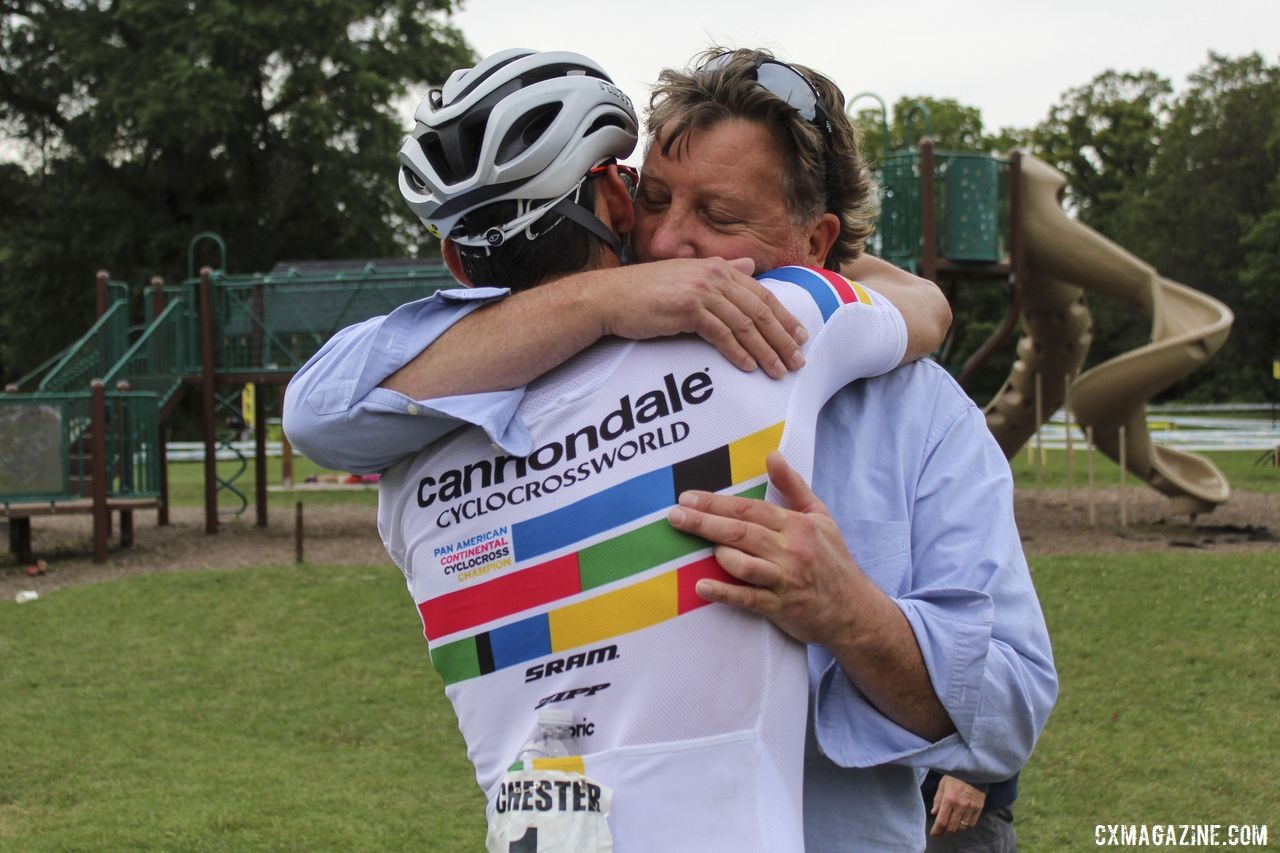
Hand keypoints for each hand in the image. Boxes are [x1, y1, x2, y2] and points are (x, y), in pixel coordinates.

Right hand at [585, 257, 807, 378]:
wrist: (609, 297)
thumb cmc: (646, 293)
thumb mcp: (688, 277)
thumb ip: (721, 273)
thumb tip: (749, 267)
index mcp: (718, 267)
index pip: (761, 294)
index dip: (784, 317)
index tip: (800, 337)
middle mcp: (714, 274)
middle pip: (759, 310)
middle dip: (782, 338)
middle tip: (798, 361)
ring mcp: (701, 290)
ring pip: (745, 324)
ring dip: (766, 351)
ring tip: (779, 371)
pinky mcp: (688, 308)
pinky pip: (721, 334)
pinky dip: (738, 352)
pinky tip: (749, 367)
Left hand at [665, 451, 858, 645]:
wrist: (854, 609)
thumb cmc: (832, 560)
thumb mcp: (819, 517)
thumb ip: (793, 486)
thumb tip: (772, 455)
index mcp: (796, 525)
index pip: (749, 509)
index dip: (716, 503)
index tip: (688, 498)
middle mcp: (790, 550)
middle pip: (741, 531)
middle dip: (704, 522)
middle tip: (675, 516)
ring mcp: (785, 579)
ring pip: (744, 563)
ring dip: (718, 555)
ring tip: (697, 549)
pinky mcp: (781, 607)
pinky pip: (748, 598)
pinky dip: (724, 592)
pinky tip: (701, 587)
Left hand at [930, 775, 986, 836]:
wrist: (974, 770)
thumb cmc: (955, 776)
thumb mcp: (943, 784)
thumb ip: (938, 799)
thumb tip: (934, 813)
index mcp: (949, 799)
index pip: (941, 821)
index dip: (937, 830)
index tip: (934, 834)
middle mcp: (960, 805)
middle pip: (952, 827)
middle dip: (944, 833)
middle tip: (941, 834)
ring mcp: (971, 808)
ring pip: (962, 827)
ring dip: (955, 830)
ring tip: (950, 829)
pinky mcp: (979, 808)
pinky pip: (972, 823)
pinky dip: (965, 826)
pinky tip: (961, 824)